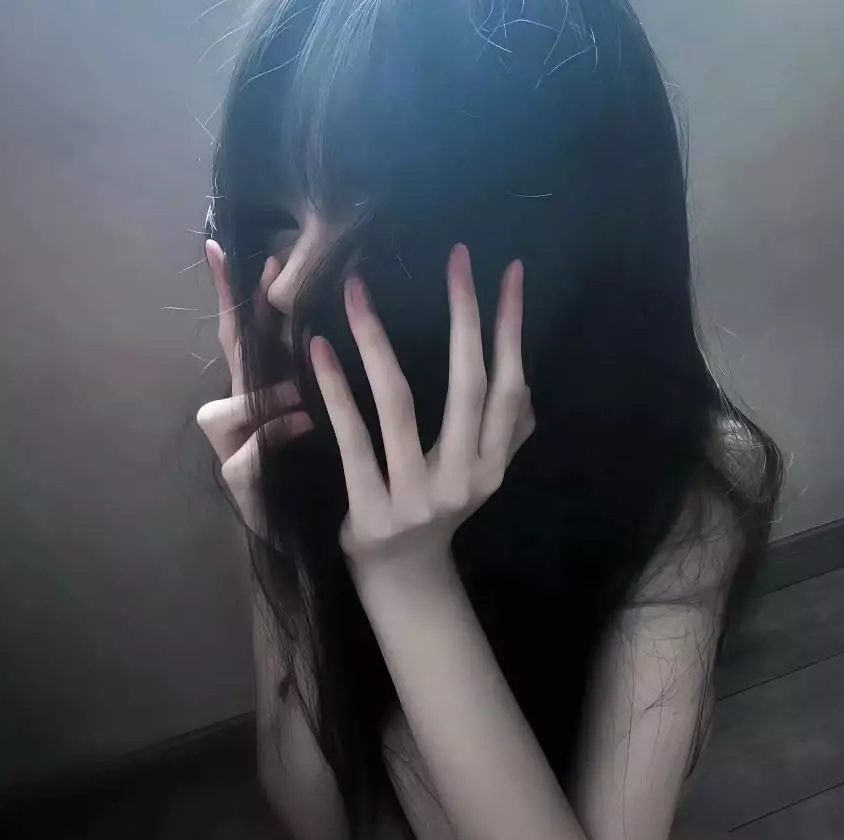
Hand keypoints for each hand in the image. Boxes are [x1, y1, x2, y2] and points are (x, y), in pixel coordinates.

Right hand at [196, 240, 312, 535]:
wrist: (317, 538)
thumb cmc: (325, 473)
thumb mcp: (330, 418)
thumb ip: (330, 378)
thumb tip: (355, 320)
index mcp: (267, 395)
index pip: (246, 337)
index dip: (233, 296)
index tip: (220, 247)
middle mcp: (245, 417)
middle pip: (231, 361)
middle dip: (241, 318)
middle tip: (265, 275)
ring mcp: (235, 451)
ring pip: (220, 412)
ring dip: (264, 401)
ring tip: (303, 402)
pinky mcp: (241, 488)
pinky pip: (243, 458)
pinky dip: (271, 440)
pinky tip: (302, 429)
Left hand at [310, 244, 534, 575]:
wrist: (403, 575)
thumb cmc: (438, 510)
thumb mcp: (481, 474)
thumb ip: (507, 431)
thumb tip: (522, 377)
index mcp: (494, 466)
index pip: (509, 387)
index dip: (512, 330)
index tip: (512, 273)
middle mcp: (465, 480)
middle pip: (468, 388)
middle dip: (466, 318)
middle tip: (457, 260)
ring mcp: (417, 498)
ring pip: (401, 406)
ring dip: (378, 343)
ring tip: (357, 290)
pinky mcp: (372, 511)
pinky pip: (353, 441)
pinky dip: (336, 392)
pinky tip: (321, 348)